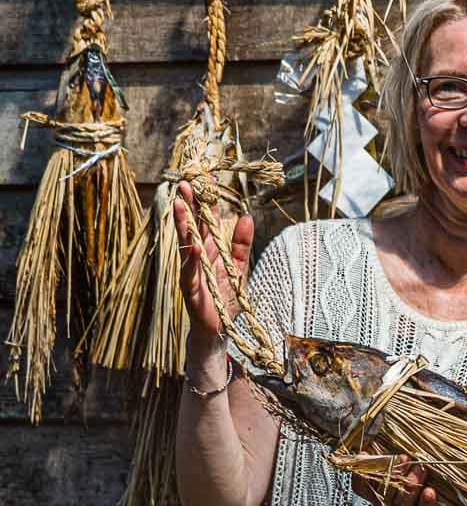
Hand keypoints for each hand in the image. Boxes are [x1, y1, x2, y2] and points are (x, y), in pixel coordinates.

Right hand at [173, 179, 253, 342]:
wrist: (218, 328)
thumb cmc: (226, 296)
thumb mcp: (238, 266)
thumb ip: (241, 243)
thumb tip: (247, 216)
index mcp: (209, 249)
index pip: (205, 219)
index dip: (206, 200)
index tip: (206, 177)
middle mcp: (196, 256)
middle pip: (192, 225)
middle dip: (188, 204)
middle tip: (186, 181)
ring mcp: (190, 271)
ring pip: (185, 243)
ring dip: (183, 223)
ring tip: (181, 203)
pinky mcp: (191, 289)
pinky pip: (191, 271)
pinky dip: (193, 259)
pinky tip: (194, 245)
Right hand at [350, 458, 455, 505]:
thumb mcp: (417, 485)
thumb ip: (407, 470)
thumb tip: (405, 446)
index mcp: (384, 500)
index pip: (362, 488)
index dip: (359, 472)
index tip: (364, 454)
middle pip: (382, 494)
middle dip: (392, 474)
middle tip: (404, 457)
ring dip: (409, 486)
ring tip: (421, 470)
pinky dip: (424, 504)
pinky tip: (430, 492)